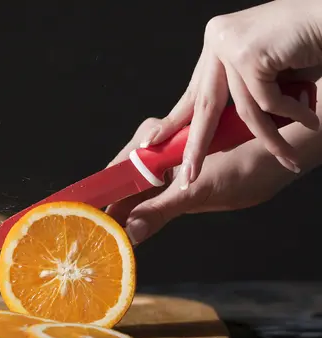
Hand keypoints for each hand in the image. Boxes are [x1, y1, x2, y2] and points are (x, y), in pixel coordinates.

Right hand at [107, 118, 299, 244]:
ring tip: (107, 235)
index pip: (119, 169)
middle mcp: (158, 154)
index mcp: (158, 144)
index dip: (103, 191)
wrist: (277, 163)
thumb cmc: (244, 167)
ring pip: (136, 192)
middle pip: (123, 182)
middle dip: (110, 205)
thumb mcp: (198, 192)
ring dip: (124, 213)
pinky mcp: (177, 184)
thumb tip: (129, 232)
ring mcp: (167, 170)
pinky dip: (141, 216)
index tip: (87, 213)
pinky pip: (151, 200)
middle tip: (94, 232)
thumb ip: (160, 211)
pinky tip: (131, 230)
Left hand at [141, 0, 321, 190]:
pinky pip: (267, 102)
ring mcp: (230, 44)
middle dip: (197, 146)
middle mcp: (216, 40)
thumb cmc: (310, 46)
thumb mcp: (265, 72)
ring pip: (244, 111)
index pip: (194, 92)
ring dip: (270, 140)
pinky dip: (292, 113)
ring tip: (289, 159)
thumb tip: (216, 134)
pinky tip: (310, 117)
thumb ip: (241, 93)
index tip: (152, 142)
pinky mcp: (248, 54)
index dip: (176, 121)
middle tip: (187, 176)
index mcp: (215, 43)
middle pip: (203, 106)